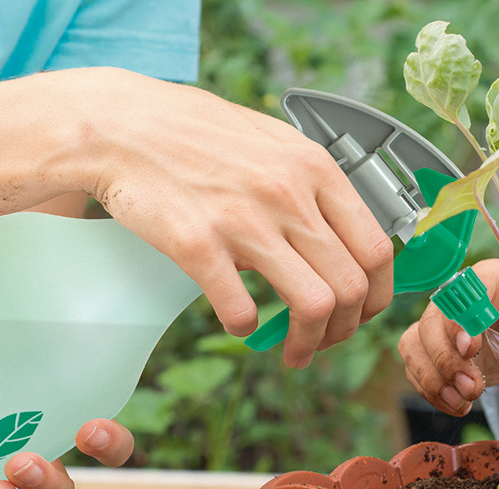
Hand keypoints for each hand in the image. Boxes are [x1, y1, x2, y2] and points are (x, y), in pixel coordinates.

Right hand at [83, 71, 394, 368]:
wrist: (122, 126)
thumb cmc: (193, 132)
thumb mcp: (272, 141)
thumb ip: (311, 185)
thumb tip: (340, 234)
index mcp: (314, 169)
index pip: (376, 249)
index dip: (377, 295)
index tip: (361, 312)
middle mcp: (289, 195)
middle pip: (352, 287)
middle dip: (346, 330)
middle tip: (326, 341)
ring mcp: (245, 221)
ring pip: (314, 306)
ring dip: (309, 343)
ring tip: (294, 352)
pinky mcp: (199, 246)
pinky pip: (242, 311)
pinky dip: (246, 329)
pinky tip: (239, 323)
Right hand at [397, 259, 498, 415]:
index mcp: (489, 279)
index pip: (466, 290)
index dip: (462, 318)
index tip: (470, 349)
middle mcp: (455, 298)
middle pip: (433, 321)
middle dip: (447, 359)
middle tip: (472, 387)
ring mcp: (438, 324)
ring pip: (415, 343)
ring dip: (433, 377)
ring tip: (462, 402)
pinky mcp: (430, 348)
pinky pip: (414, 365)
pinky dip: (429, 389)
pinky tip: (455, 405)